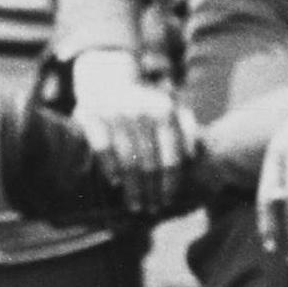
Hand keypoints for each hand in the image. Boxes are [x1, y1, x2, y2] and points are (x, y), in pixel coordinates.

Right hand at [68, 51, 197, 208]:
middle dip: (152, 192)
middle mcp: (141, 113)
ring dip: (133, 189)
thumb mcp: (170, 108)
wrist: (107, 77)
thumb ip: (186, 128)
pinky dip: (110, 167)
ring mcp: (116, 114)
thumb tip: (194, 154)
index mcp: (164, 112)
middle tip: (152, 209)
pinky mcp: (92, 117)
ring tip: (135, 206)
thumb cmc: (144, 103)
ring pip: (129, 162)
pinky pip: (104, 149)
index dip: (171, 184)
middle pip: (150, 165)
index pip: (171, 159)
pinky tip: (115, 183)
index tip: (168, 200)